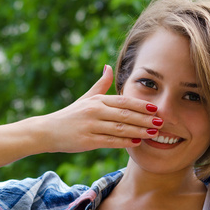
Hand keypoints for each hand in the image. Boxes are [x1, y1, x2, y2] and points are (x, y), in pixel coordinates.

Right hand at [41, 65, 162, 152]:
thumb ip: (100, 85)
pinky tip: (136, 142)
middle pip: (125, 114)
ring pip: (120, 128)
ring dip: (139, 130)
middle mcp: (94, 111)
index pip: (123, 101)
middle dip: (145, 118)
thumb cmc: (70, 115)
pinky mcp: (87, 140)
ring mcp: (91, 126)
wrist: (48, 131)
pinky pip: (110, 141)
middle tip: (162, 122)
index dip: (141, 104)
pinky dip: (124, 142)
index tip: (156, 108)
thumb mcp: (85, 98)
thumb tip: (109, 67)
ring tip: (153, 133)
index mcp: (96, 101)